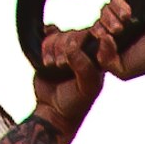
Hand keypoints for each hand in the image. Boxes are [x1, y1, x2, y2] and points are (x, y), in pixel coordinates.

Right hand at [32, 24, 103, 143]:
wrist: (53, 110)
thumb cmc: (75, 103)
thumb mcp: (86, 89)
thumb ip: (84, 68)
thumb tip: (72, 47)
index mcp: (100, 58)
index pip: (97, 35)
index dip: (84, 38)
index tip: (73, 53)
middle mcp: (86, 50)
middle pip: (74, 34)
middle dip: (63, 48)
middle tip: (60, 64)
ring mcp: (69, 48)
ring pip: (59, 34)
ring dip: (51, 48)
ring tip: (51, 65)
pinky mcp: (53, 47)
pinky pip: (48, 32)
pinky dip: (44, 40)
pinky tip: (45, 56)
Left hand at [91, 0, 144, 81]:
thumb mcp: (123, 70)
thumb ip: (105, 60)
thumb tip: (99, 38)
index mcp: (114, 37)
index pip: (95, 28)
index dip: (97, 31)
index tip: (107, 37)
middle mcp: (119, 21)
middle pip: (101, 14)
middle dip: (106, 22)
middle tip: (119, 30)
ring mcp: (128, 7)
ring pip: (109, 1)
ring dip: (114, 10)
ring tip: (127, 18)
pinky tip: (129, 8)